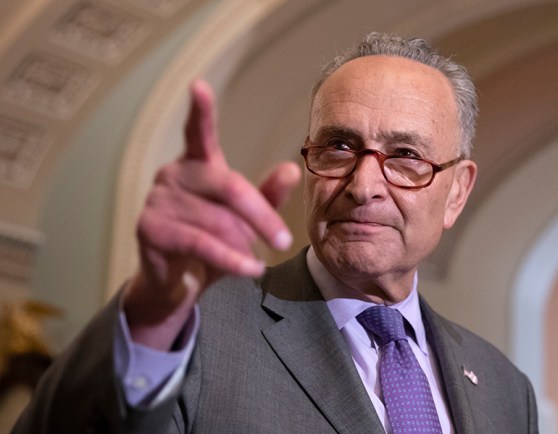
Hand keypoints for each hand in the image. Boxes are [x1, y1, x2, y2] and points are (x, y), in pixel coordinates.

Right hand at [123, 80, 300, 349]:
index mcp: (198, 163)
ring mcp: (158, 199)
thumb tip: (291, 168)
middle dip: (261, 216)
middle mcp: (174, 174)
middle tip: (284, 241)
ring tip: (253, 260)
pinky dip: (231, 260)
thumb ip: (267, 196)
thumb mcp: (247, 220)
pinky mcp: (149, 228)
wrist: (180, 282)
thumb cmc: (216, 241)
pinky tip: (250, 269)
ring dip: (242, 245)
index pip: (199, 132)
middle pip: (228, 186)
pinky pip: (200, 243)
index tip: (199, 86)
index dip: (200, 111)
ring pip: (217, 221)